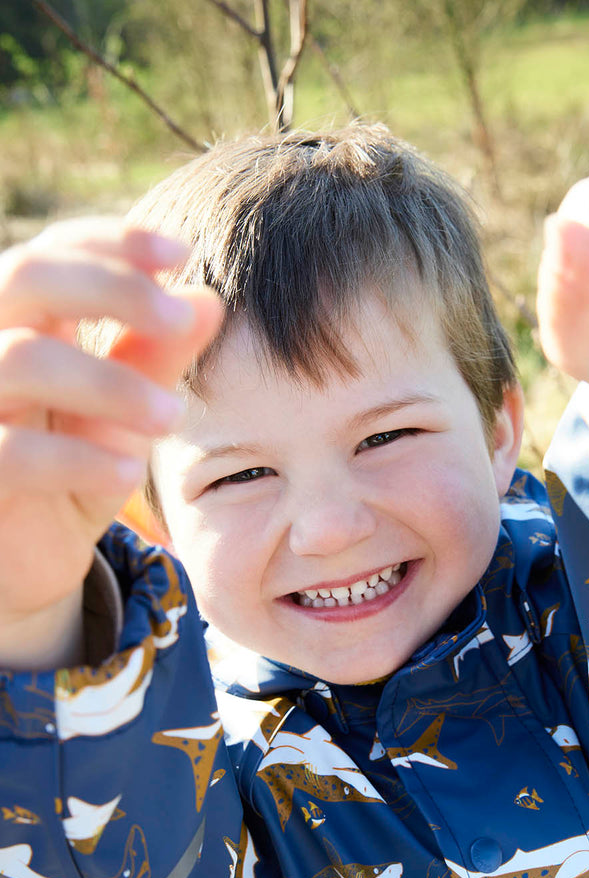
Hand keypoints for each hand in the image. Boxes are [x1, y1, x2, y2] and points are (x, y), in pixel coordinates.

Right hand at [0, 219, 221, 666]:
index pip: (54, 252)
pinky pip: (13, 452)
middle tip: (178, 319)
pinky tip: (127, 475)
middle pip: (25, 276)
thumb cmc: (75, 473)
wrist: (30, 564)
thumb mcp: (125, 417)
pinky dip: (76, 460)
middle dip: (110, 288)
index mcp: (20, 322)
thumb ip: (159, 359)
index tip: (180, 254)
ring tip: (170, 418)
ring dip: (109, 383)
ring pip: (22, 359)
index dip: (112, 243)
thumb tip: (209, 299)